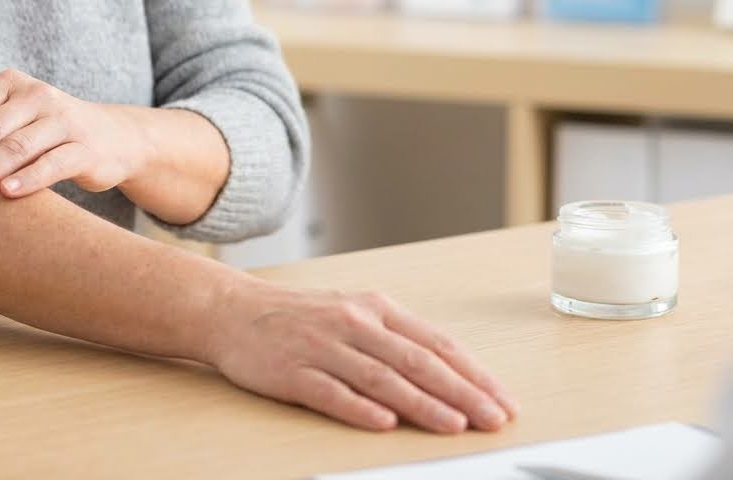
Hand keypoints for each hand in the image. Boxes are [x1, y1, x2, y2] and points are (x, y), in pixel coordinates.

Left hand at [0, 69, 148, 210]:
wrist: (111, 137)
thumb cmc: (43, 128)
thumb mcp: (2, 112)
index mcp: (9, 84)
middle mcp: (37, 95)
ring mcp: (64, 121)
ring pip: (16, 149)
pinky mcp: (86, 148)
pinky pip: (54, 163)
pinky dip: (29, 179)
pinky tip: (7, 196)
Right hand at [207, 279, 518, 433]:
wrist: (231, 310)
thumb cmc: (298, 317)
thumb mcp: (352, 314)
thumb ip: (394, 341)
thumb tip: (447, 376)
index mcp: (373, 308)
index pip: (434, 343)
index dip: (472, 373)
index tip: (501, 400)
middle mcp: (352, 323)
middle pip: (414, 360)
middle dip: (460, 392)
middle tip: (492, 418)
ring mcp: (320, 346)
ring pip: (380, 376)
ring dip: (420, 402)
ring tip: (452, 424)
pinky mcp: (291, 370)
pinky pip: (329, 391)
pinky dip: (358, 407)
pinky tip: (382, 421)